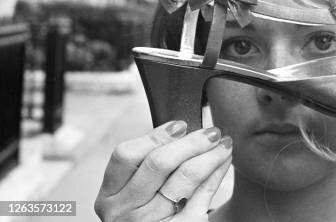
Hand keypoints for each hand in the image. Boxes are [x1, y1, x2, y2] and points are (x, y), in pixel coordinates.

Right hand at [94, 120, 231, 220]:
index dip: (155, 136)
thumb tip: (182, 130)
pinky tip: (224, 163)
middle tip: (212, 131)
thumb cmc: (148, 216)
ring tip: (224, 144)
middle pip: (159, 163)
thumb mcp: (135, 195)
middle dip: (191, 142)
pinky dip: (217, 174)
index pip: (125, 155)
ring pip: (186, 177)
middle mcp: (123, 211)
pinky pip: (203, 194)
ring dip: (210, 155)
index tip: (181, 125)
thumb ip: (147, 167)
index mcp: (109, 196)